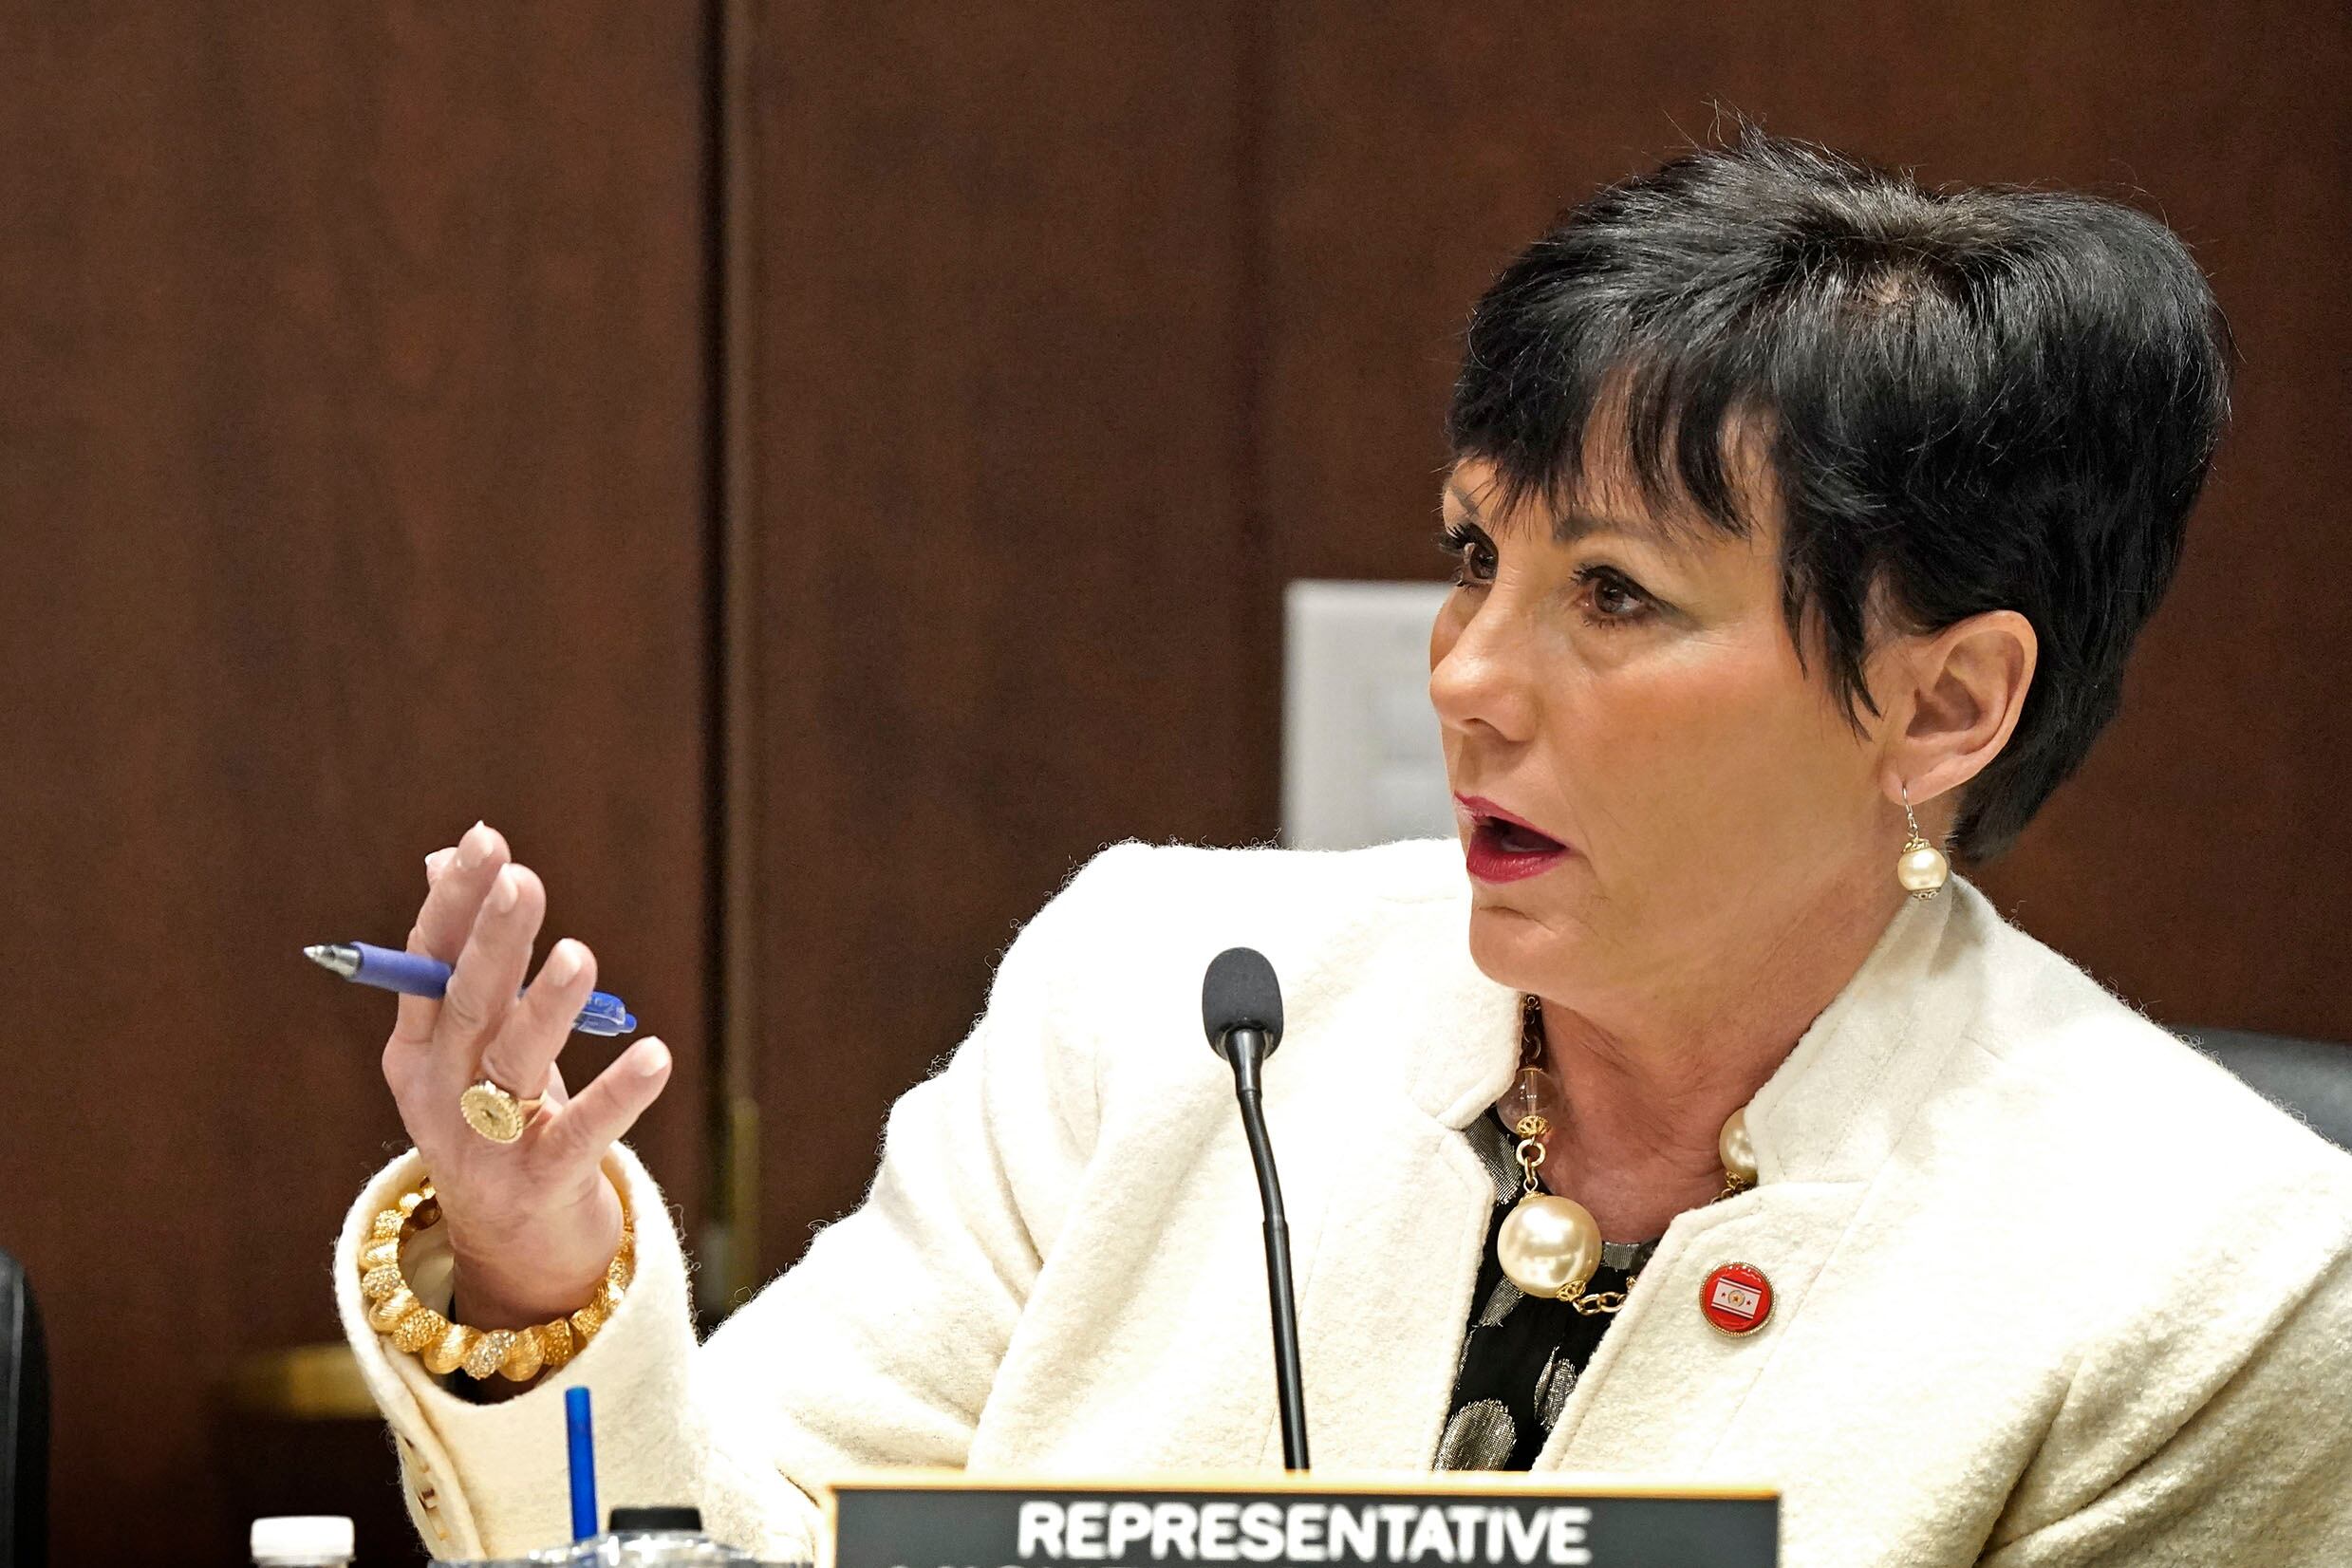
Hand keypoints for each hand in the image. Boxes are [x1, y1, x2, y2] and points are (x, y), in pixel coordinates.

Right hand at [380, 821, 673, 1328]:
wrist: (510, 1246)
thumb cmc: (499, 1114)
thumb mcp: (476, 1038)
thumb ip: (464, 952)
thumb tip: (450, 851)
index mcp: (417, 1049)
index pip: (427, 964)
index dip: (455, 903)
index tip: (489, 841)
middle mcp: (439, 1094)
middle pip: (467, 1007)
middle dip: (493, 942)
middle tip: (524, 880)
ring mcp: (484, 1144)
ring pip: (515, 1065)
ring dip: (546, 1009)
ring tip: (579, 954)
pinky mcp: (539, 1185)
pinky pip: (581, 1133)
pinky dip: (618, 1094)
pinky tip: (656, 1055)